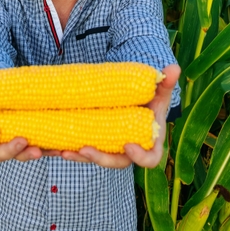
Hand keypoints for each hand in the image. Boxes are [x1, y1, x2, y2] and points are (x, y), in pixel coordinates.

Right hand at [0, 64, 53, 162]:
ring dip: (30, 154)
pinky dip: (52, 150)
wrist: (18, 87)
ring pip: (22, 155)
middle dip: (10, 150)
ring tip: (41, 149)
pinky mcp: (38, 141)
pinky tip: (63, 147)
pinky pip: (44, 150)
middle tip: (23, 141)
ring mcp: (19, 142)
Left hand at [62, 63, 180, 168]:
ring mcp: (112, 149)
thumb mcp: (159, 91)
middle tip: (84, 149)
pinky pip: (84, 151)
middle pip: (118, 162)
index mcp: (150, 142)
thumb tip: (174, 68)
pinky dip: (70, 150)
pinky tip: (55, 147)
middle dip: (100, 158)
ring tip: (63, 151)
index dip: (140, 157)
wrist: (136, 101)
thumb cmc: (151, 99)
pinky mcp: (97, 145)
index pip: (150, 159)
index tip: (128, 145)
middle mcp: (130, 151)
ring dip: (79, 157)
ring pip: (97, 159)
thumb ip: (166, 82)